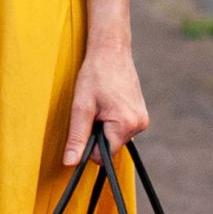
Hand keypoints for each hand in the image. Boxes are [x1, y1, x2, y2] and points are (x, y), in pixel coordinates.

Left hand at [62, 34, 149, 162]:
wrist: (111, 50)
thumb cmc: (95, 74)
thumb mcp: (81, 106)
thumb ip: (77, 137)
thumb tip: (71, 163)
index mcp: (126, 125)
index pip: (103, 155)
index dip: (89, 144)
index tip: (86, 124)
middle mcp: (139, 125)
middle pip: (110, 147)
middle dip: (98, 134)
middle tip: (93, 110)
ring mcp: (142, 120)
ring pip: (115, 138)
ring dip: (104, 126)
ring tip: (101, 103)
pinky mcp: (140, 114)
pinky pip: (122, 128)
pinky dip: (112, 121)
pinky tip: (108, 102)